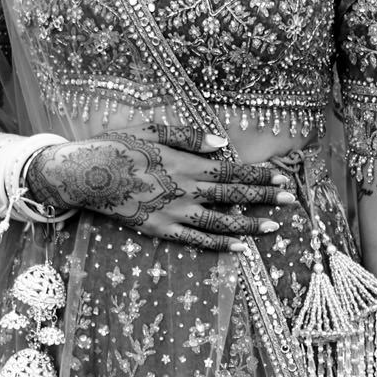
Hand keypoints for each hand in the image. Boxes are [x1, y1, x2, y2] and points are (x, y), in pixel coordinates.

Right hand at [25, 121, 294, 251]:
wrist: (87, 175)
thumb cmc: (119, 145)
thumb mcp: (154, 130)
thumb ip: (189, 137)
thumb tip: (221, 143)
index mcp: (186, 164)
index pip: (230, 172)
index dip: (257, 175)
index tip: (279, 176)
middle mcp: (185, 191)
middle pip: (232, 196)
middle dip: (263, 198)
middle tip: (289, 200)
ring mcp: (174, 213)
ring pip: (220, 222)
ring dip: (249, 225)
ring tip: (273, 228)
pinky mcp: (161, 229)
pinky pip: (196, 240)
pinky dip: (219, 243)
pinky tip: (238, 247)